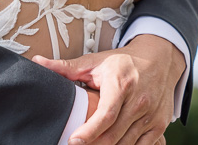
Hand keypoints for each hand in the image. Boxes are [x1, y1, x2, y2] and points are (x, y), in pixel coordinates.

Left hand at [33, 35, 182, 144]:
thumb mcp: (94, 62)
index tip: (74, 141)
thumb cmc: (122, 62)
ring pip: (128, 143)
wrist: (158, 60)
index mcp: (121, 84)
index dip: (89, 131)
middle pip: (115, 134)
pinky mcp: (160, 125)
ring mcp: (151, 115)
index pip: (105, 114)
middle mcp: (139, 101)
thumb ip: (65, 67)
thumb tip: (37, 62)